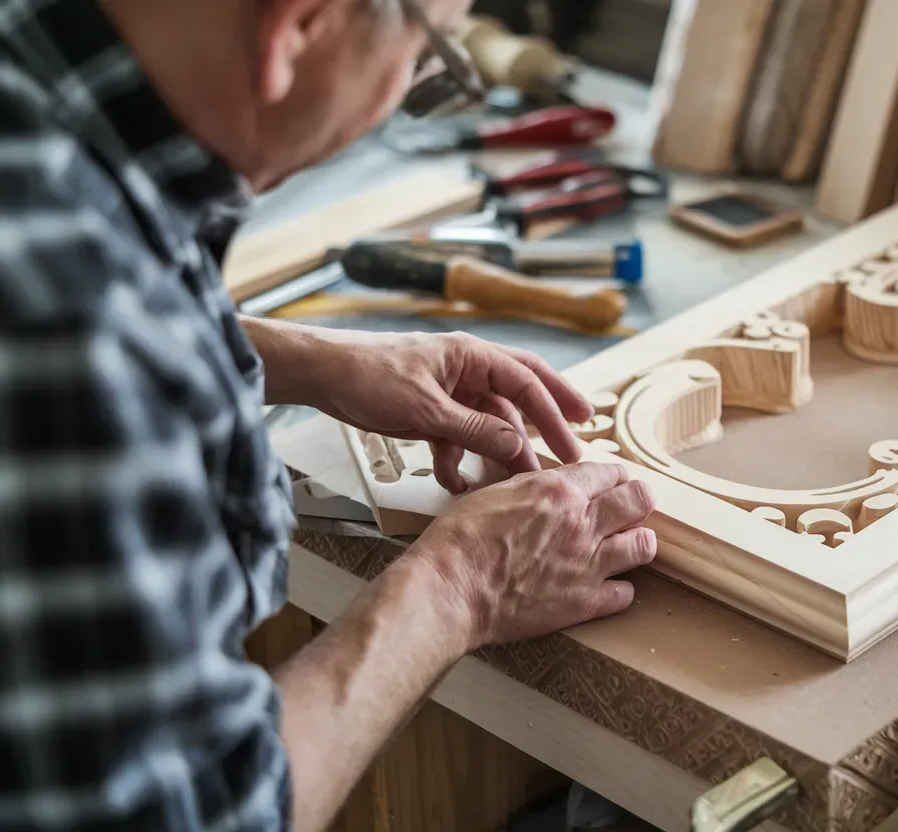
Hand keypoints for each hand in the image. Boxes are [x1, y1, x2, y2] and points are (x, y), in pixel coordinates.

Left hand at [313, 331, 593, 492]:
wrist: (322, 375)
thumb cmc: (368, 377)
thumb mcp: (427, 411)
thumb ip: (476, 430)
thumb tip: (518, 447)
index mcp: (471, 355)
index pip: (527, 382)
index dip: (555, 412)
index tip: (573, 442)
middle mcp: (466, 368)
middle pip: (519, 393)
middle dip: (547, 418)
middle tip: (575, 442)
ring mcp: (449, 389)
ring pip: (489, 420)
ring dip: (500, 449)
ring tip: (517, 479)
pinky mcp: (430, 410)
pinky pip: (458, 434)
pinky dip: (460, 458)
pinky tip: (457, 482)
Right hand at [413, 461, 655, 648]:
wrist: (450, 589)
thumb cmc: (461, 539)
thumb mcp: (497, 491)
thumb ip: (536, 486)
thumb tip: (553, 484)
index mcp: (560, 490)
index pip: (611, 472)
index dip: (613, 477)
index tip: (611, 485)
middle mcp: (582, 523)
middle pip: (640, 501)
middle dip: (637, 501)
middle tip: (628, 510)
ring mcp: (587, 565)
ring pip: (644, 545)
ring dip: (637, 542)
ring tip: (626, 545)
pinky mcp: (584, 603)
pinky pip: (625, 594)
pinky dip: (619, 589)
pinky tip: (606, 586)